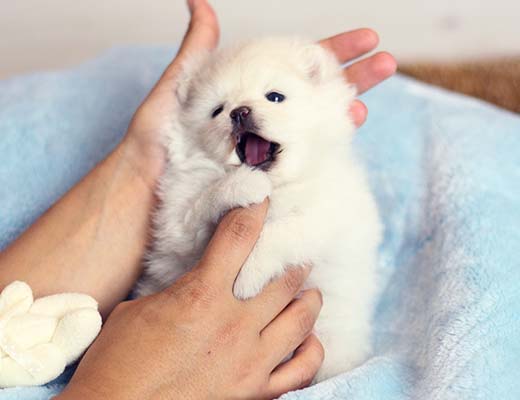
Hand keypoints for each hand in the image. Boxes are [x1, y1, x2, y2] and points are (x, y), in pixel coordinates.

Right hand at [57, 201, 323, 399]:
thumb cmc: (117, 361)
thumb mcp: (140, 309)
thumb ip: (180, 288)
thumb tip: (200, 276)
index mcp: (202, 297)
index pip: (239, 236)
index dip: (254, 209)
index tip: (263, 196)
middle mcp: (234, 326)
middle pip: (284, 276)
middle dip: (291, 256)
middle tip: (293, 248)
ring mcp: (250, 362)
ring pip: (302, 317)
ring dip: (307, 297)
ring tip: (306, 287)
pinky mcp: (256, 393)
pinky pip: (303, 368)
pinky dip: (311, 348)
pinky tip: (306, 338)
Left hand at [123, 0, 395, 186]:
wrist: (147, 185)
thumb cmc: (158, 136)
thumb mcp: (181, 86)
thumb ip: (200, 49)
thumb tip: (198, 0)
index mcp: (252, 92)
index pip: (301, 64)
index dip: (334, 50)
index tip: (367, 37)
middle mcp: (267, 119)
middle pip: (318, 94)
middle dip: (355, 78)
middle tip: (388, 63)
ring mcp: (270, 148)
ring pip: (317, 126)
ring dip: (347, 112)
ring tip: (369, 103)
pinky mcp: (268, 176)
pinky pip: (303, 160)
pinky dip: (325, 146)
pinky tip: (347, 134)